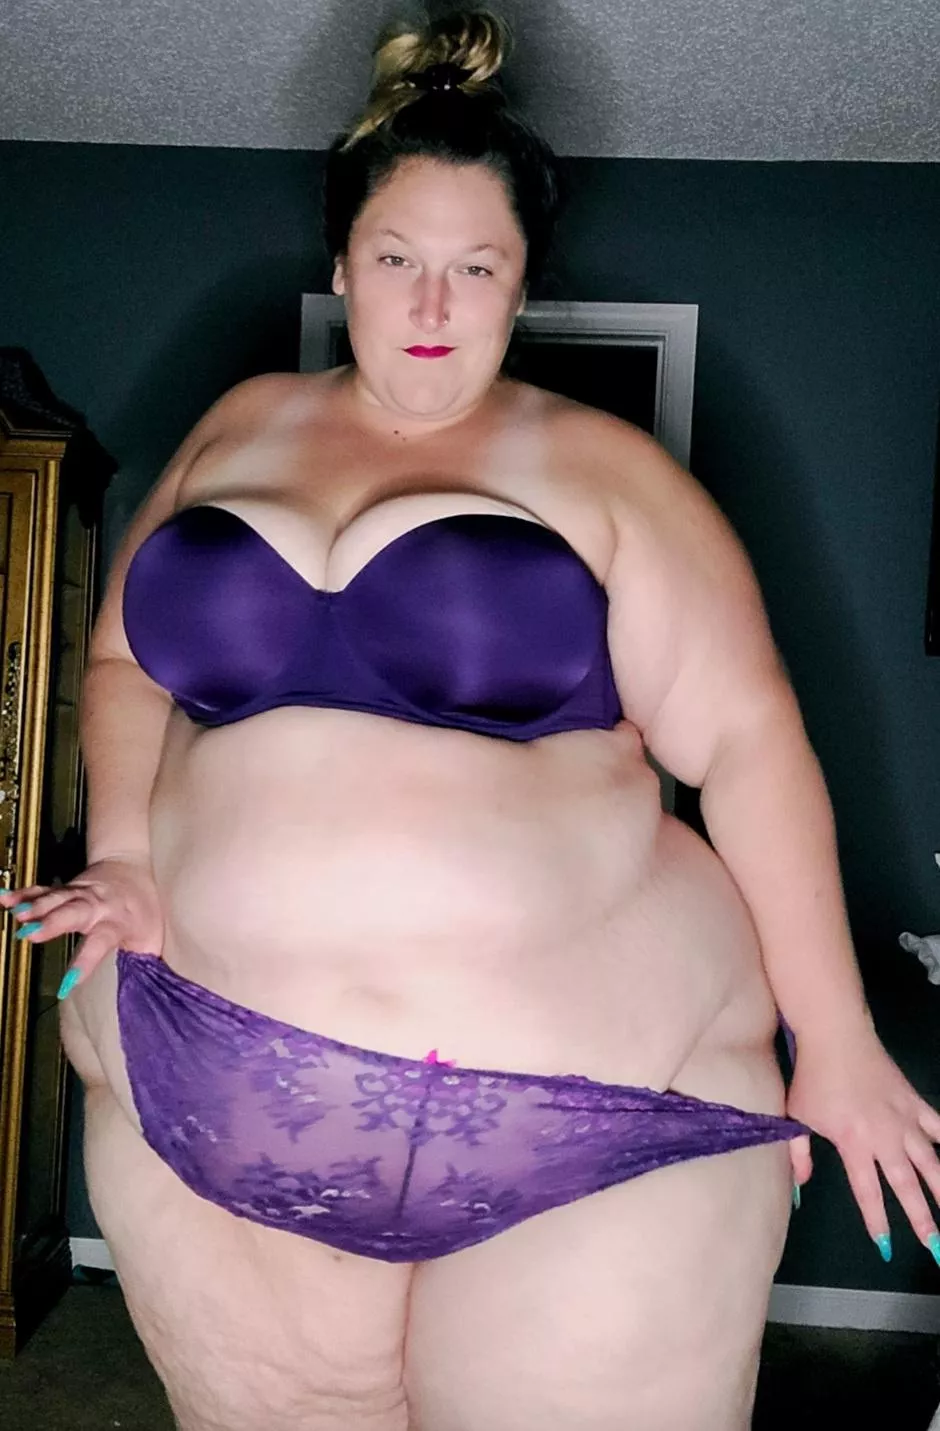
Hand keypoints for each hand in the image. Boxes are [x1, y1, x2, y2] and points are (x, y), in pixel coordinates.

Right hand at [0, 856, 162, 996]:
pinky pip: (42, 890)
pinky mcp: (64, 888)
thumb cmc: (142, 907)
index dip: (85, 963)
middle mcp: (96, 906)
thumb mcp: (152, 935)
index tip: (68, 985)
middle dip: (53, 922)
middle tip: (32, 934)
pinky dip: (24, 894)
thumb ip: (144, 961)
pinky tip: (5, 900)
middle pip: (73, 912)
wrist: (130, 864)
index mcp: (116, 922)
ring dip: (36, 906)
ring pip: (56, 898)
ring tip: (17, 915)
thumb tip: (143, 991)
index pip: (100, 943)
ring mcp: (78, 894)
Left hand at [785, 1021, 939, 1264]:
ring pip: (931, 1161)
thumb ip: (798, 1154)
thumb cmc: (812, 1076)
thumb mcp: (797, 1116)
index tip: (885, 1246)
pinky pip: (938, 1125)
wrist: (835, 1035)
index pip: (867, 1190)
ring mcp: (903, 1118)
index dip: (876, 1219)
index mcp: (854, 1142)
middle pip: (906, 1184)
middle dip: (922, 1218)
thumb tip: (797, 1188)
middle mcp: (884, 1136)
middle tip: (935, 1247)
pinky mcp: (914, 1100)